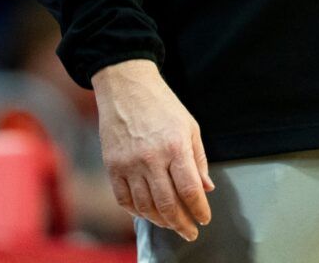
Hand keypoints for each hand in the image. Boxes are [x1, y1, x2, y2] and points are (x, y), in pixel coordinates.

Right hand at [91, 59, 213, 241]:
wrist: (125, 86)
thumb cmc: (161, 103)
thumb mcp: (189, 126)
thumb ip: (198, 159)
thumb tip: (206, 188)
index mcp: (175, 146)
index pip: (190, 190)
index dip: (199, 210)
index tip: (204, 219)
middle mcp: (151, 158)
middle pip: (168, 205)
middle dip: (182, 224)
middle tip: (189, 231)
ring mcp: (129, 164)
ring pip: (146, 206)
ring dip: (161, 221)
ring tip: (170, 223)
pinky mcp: (112, 166)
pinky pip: (123, 200)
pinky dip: (136, 212)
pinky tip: (146, 213)